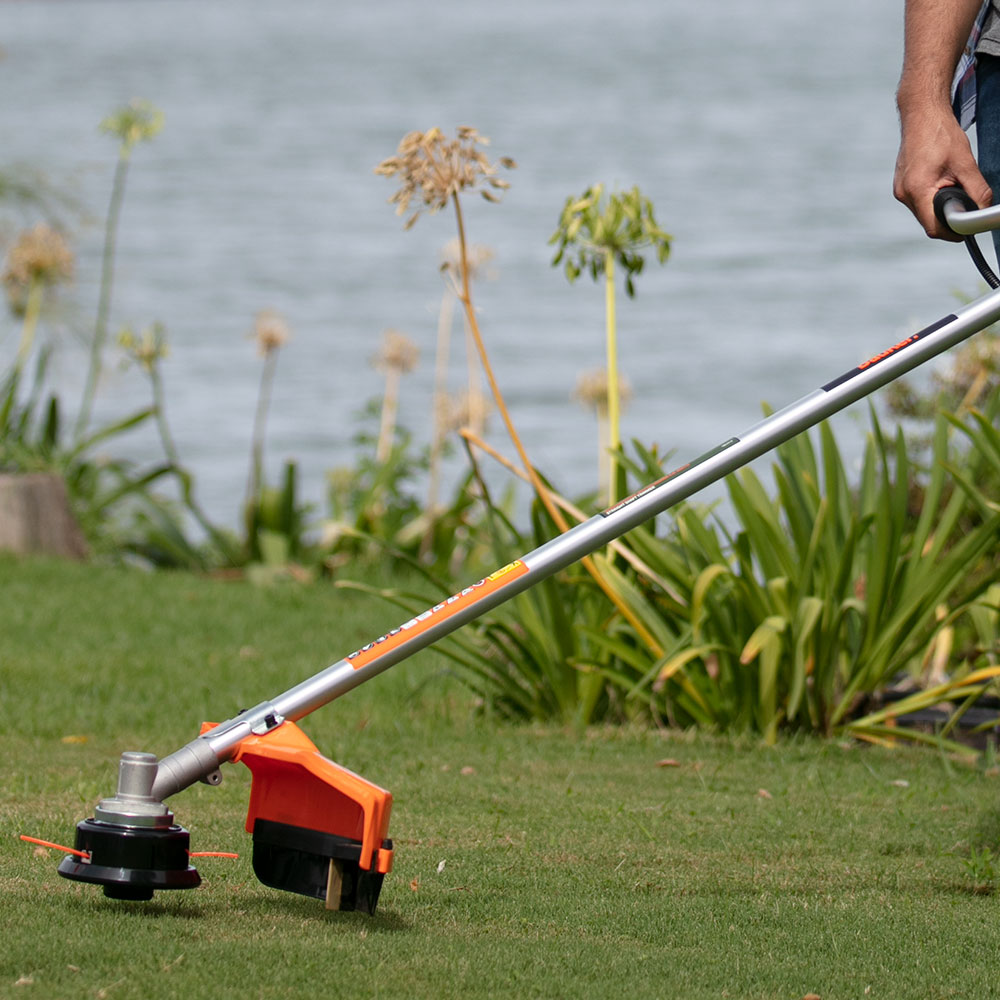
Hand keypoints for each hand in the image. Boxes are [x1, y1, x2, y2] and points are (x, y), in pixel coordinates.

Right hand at [893, 106, 991, 239]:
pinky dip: (932, 199)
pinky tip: (942, 183)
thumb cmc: (941, 134)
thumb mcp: (965, 162)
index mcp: (917, 190)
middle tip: (966, 206)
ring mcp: (900, 191)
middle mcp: (904, 194)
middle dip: (948, 219)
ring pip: (924, 213)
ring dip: (940, 208)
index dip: (953, 232)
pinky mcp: (902, 186)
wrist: (921, 114)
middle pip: (928, 222)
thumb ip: (976, 189)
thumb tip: (983, 210)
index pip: (934, 227)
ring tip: (953, 189)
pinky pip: (919, 202)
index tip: (967, 230)